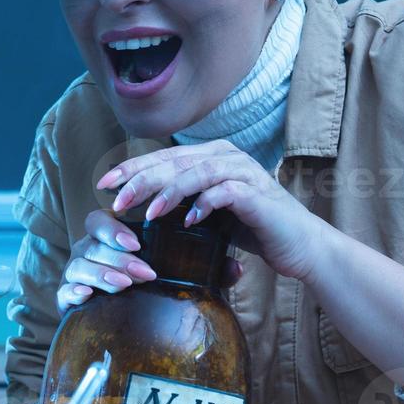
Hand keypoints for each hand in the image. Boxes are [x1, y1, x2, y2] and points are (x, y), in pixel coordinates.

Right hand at [58, 208, 243, 309]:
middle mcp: (90, 251)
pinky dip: (72, 292)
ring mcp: (76, 274)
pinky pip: (63, 292)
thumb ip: (206, 271)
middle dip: (118, 257)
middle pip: (92, 243)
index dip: (116, 228)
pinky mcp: (68, 299)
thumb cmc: (152, 289)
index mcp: (111, 238)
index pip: (103, 219)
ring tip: (124, 285)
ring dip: (101, 274)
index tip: (138, 242)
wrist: (130, 328)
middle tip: (144, 273)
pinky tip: (87, 297)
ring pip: (79, 265)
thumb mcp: (181, 277)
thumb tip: (236, 268)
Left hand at [94, 140, 327, 282]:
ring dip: (169, 192)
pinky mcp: (257, 194)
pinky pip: (225, 192)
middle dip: (141, 178)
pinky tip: (189, 221)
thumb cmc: (253, 229)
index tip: (104, 184)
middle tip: (116, 199)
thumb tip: (142, 209)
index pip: (164, 158)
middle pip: (175, 161)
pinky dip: (204, 204)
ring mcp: (244, 172)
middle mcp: (227, 157)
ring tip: (148, 213)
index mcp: (211, 157)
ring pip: (196, 171)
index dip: (132, 168)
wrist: (299, 246)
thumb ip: (183, 204)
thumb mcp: (210, 214)